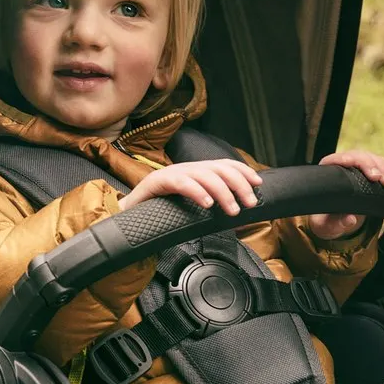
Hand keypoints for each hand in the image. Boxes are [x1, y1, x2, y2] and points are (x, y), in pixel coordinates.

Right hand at [118, 159, 262, 214]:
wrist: (125, 218)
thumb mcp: (190, 209)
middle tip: (250, 204)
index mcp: (194, 173)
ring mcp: (171, 174)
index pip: (224, 165)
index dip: (243, 171)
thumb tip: (238, 215)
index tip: (258, 183)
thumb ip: (210, 207)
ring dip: (223, 193)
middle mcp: (185, 169)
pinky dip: (197, 192)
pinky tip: (207, 204)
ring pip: (204, 176)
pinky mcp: (156, 182)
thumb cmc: (158, 215)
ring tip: (232, 210)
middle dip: (239, 184)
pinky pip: (181, 183)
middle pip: (218, 169)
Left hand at [309, 149, 383, 238]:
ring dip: (382, 168)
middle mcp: (342, 167)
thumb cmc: (329, 222)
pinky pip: (381, 165)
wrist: (338, 222)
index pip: (334, 160)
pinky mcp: (370, 172)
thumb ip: (337, 223)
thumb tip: (350, 219)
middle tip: (378, 178)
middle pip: (356, 157)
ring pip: (370, 159)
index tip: (350, 163)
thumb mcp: (329, 226)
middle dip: (369, 165)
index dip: (344, 159)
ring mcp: (357, 167)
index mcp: (326, 176)